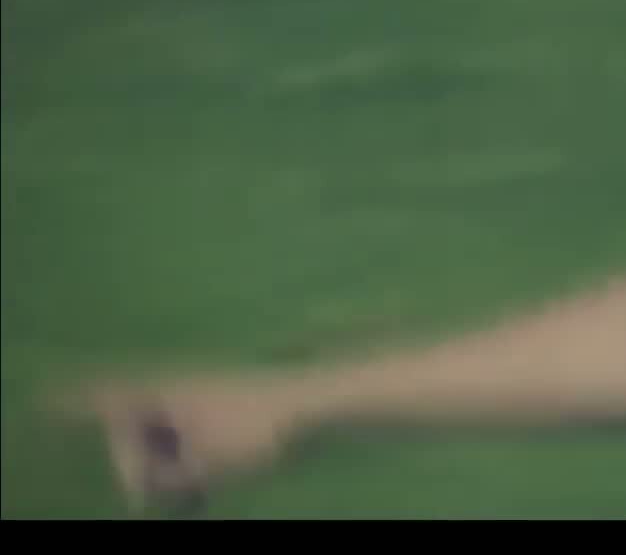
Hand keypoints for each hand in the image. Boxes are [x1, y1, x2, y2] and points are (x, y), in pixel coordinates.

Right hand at [64, 376, 291, 513]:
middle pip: (134, 437)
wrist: (316, 407)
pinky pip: (192, 449)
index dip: (75, 404)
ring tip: (192, 496)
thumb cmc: (255, 432)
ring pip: (166, 448)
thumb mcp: (201, 468)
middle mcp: (177, 394)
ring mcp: (202, 405)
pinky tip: (202, 494)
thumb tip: (147, 492)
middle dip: (139, 471)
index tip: (44, 400)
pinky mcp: (225, 419)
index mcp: (163, 396)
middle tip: (158, 497)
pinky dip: (193, 473)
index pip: (107, 401)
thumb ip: (163, 482)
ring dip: (171, 477)